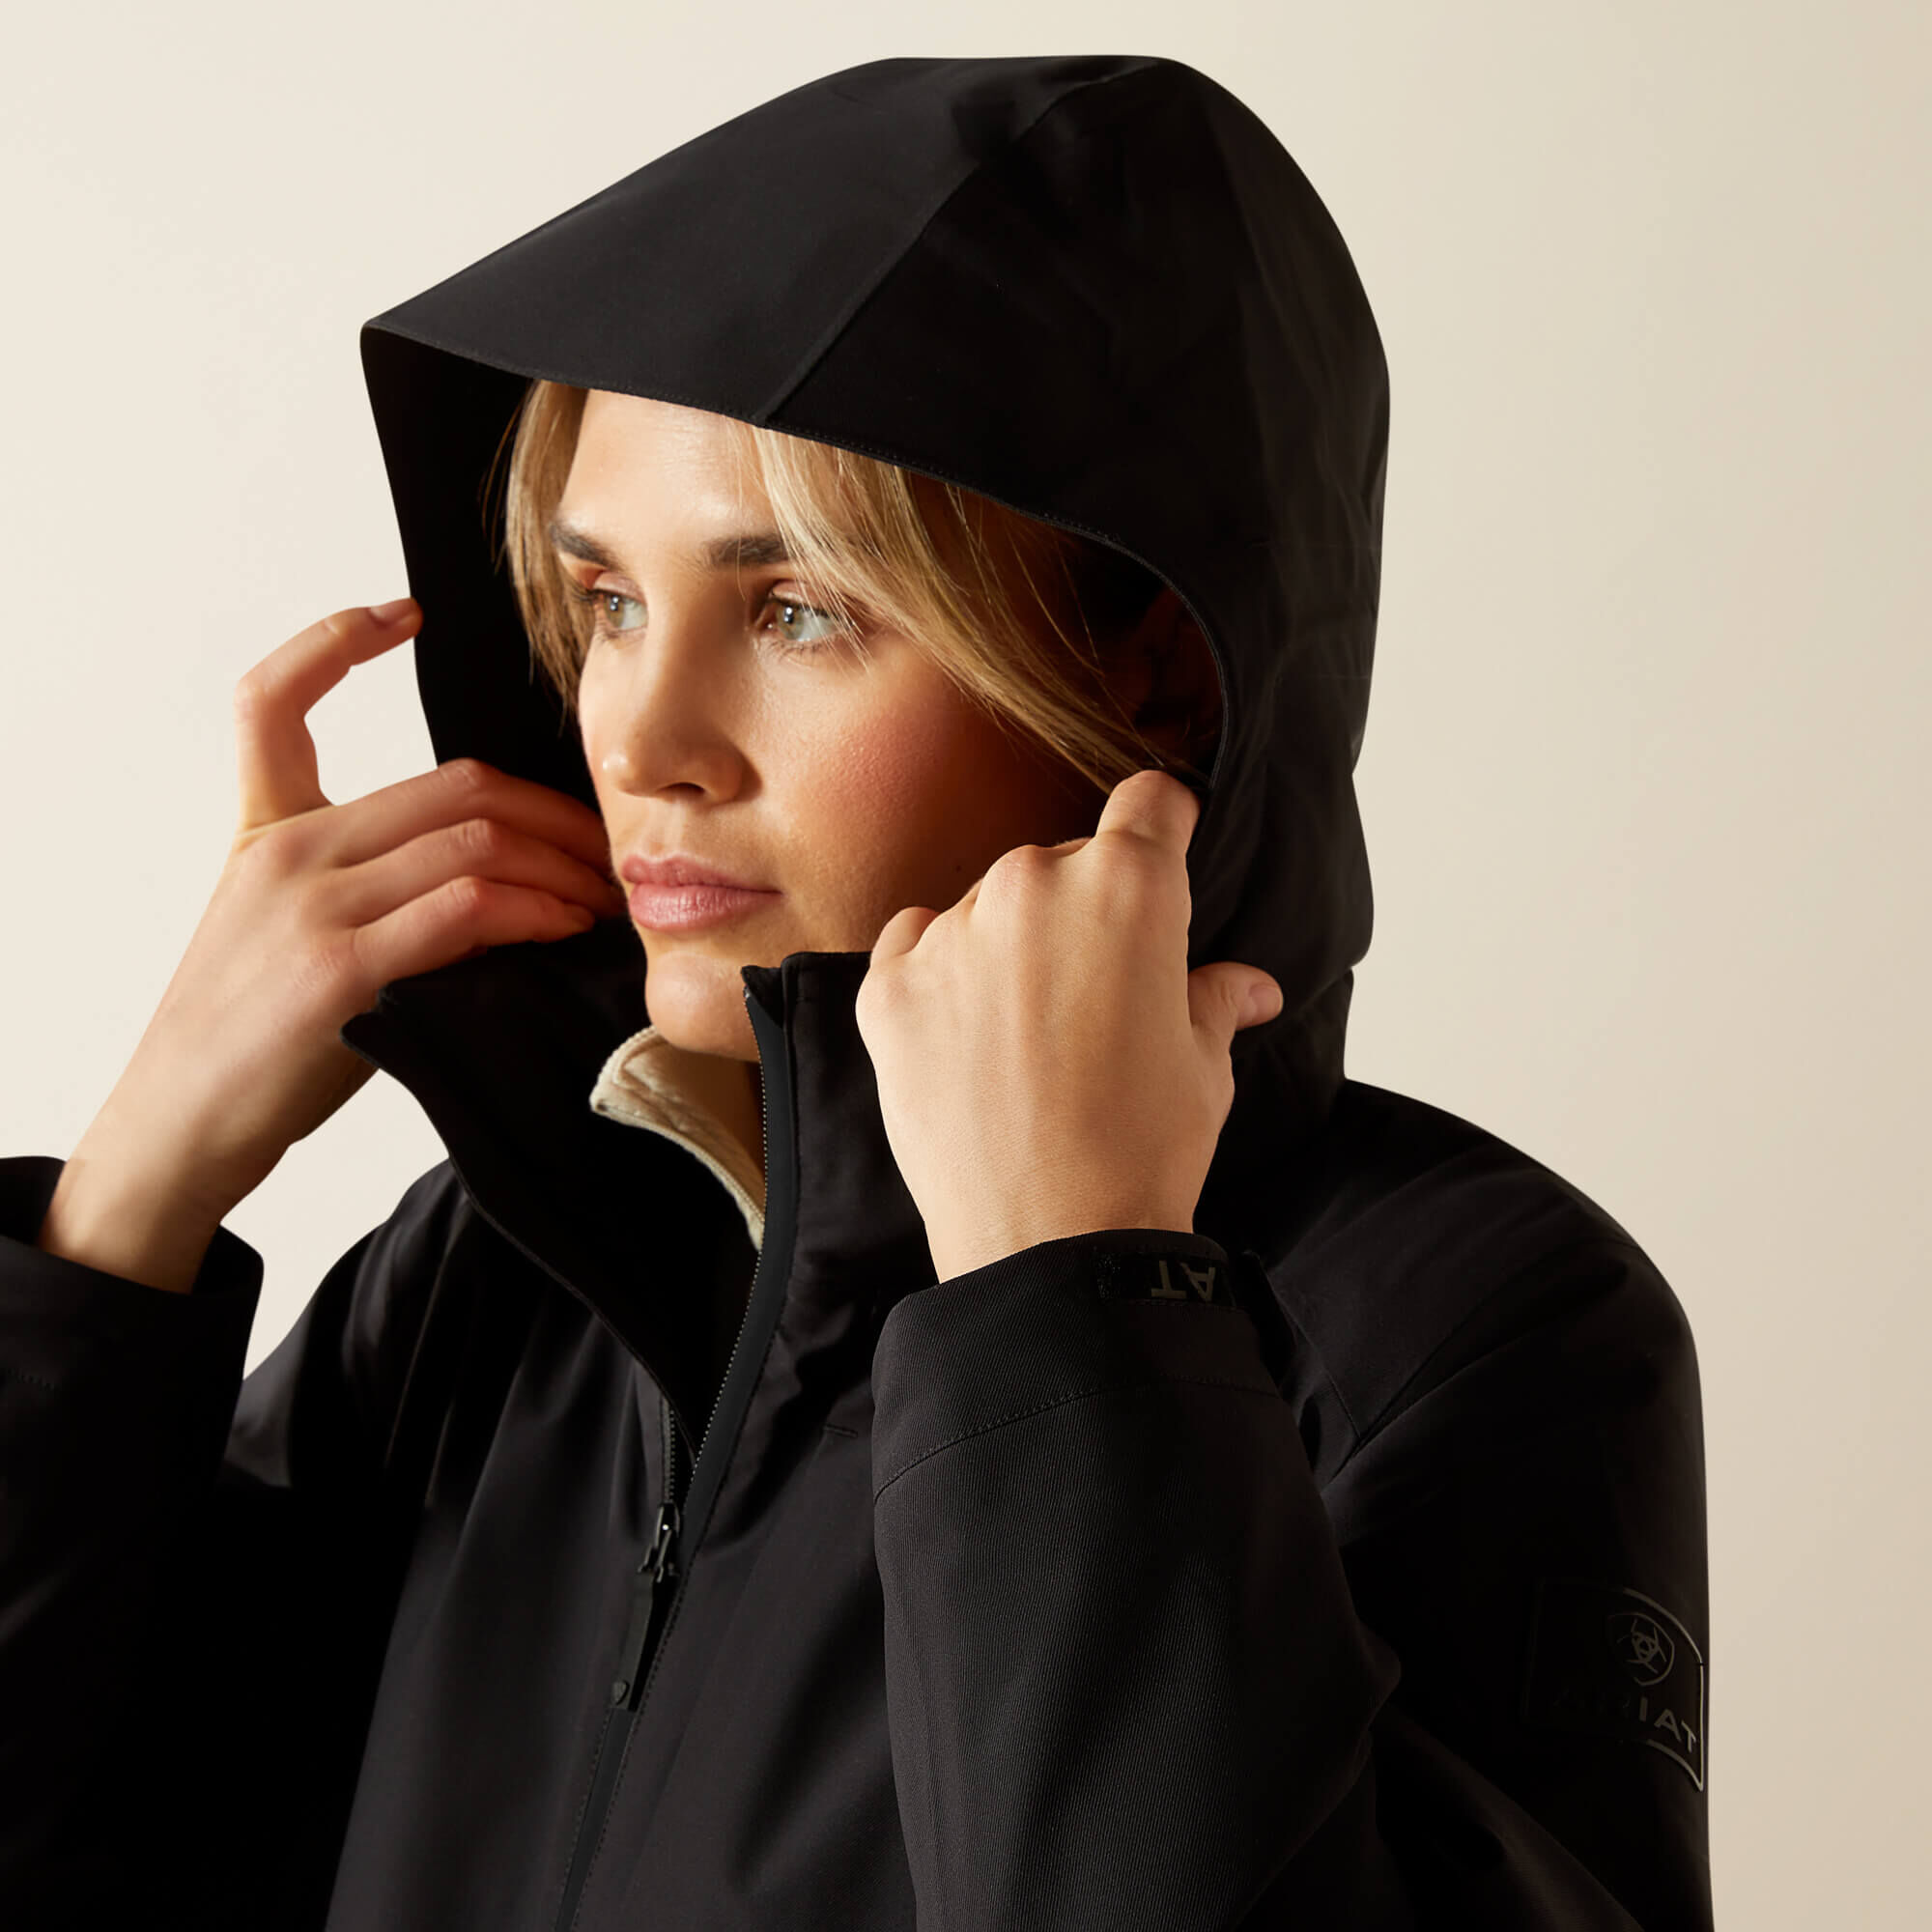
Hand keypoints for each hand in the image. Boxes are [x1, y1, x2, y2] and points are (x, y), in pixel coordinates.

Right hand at [64, 599, 626, 1225]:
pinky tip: (567, 927)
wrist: (181, 1124)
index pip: (272, 699)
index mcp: (266, 829)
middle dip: (554, 814)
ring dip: (564, 867)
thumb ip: (366, 884)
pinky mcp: (340, 967)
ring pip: (475, 840)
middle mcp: (288, 851)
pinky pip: (468, 908)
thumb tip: (495, 875)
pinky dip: (536, 909)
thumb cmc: (256, 1039)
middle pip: (453, 785)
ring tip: (604, 900)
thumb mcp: (288, 932)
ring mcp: (312, 905)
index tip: (400, 613)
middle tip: (607, 853)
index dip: (334, 639)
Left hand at [855, 769, 1281, 1282]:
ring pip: (988, 904)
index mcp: (1126, 886)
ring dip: (1011, 944)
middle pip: (1066, 859)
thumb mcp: (1203, 1066)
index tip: (1162, 862)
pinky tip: (969, 1036)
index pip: (1150, 803)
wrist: (1049, 1243)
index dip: (1164, 831)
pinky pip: (917, 944)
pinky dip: (942, 974)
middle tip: (1100, 991)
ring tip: (1030, 1034)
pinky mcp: (888, 986)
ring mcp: (950, 933)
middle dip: (1087, 908)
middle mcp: (1030, 886)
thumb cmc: (1141, 1149)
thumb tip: (1247, 985)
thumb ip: (1215, 998)